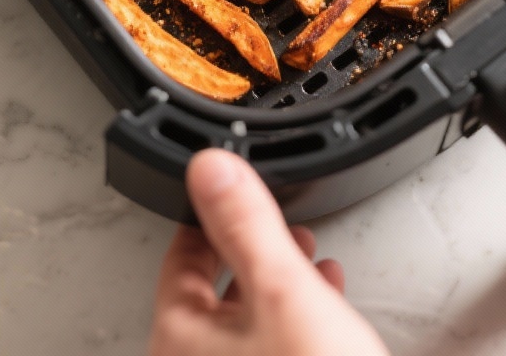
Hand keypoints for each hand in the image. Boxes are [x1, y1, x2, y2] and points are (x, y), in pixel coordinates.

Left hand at [149, 147, 389, 355]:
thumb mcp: (283, 292)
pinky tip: (327, 300)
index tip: (228, 187)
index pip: (178, 258)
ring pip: (245, 321)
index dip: (207, 214)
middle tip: (271, 215)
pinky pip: (274, 345)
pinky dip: (296, 315)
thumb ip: (247, 224)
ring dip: (275, 278)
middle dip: (247, 245)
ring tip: (306, 249)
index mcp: (181, 341)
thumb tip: (211, 167)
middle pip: (211, 290)